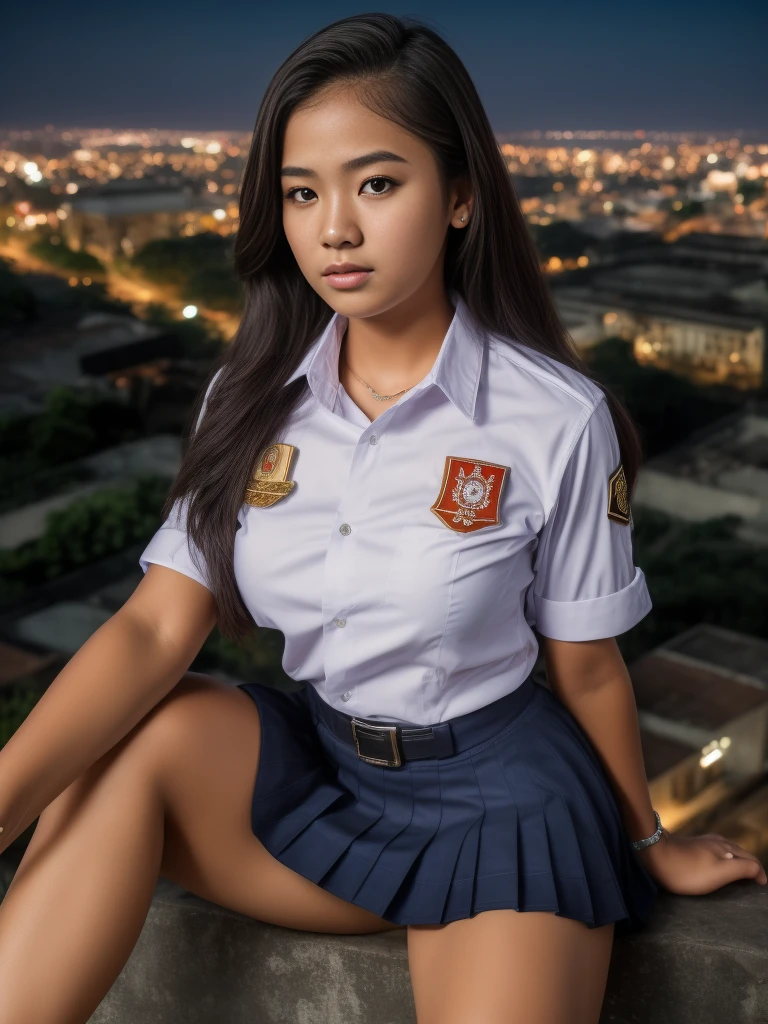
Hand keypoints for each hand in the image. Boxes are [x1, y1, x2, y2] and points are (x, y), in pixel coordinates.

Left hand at [636, 828, 766, 894]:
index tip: (761, 886)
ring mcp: (703, 842)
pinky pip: (714, 851)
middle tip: (752, 881)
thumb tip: (759, 871)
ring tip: (737, 874)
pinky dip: (722, 859)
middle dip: (749, 865)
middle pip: (740, 854)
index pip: (751, 860)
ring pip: (727, 851)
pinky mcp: (691, 845)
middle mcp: (718, 842)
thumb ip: (743, 869)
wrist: (655, 855)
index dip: (758, 873)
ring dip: (736, 861)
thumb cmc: (689, 869)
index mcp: (727, 849)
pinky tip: (714, 864)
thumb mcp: (721, 872)